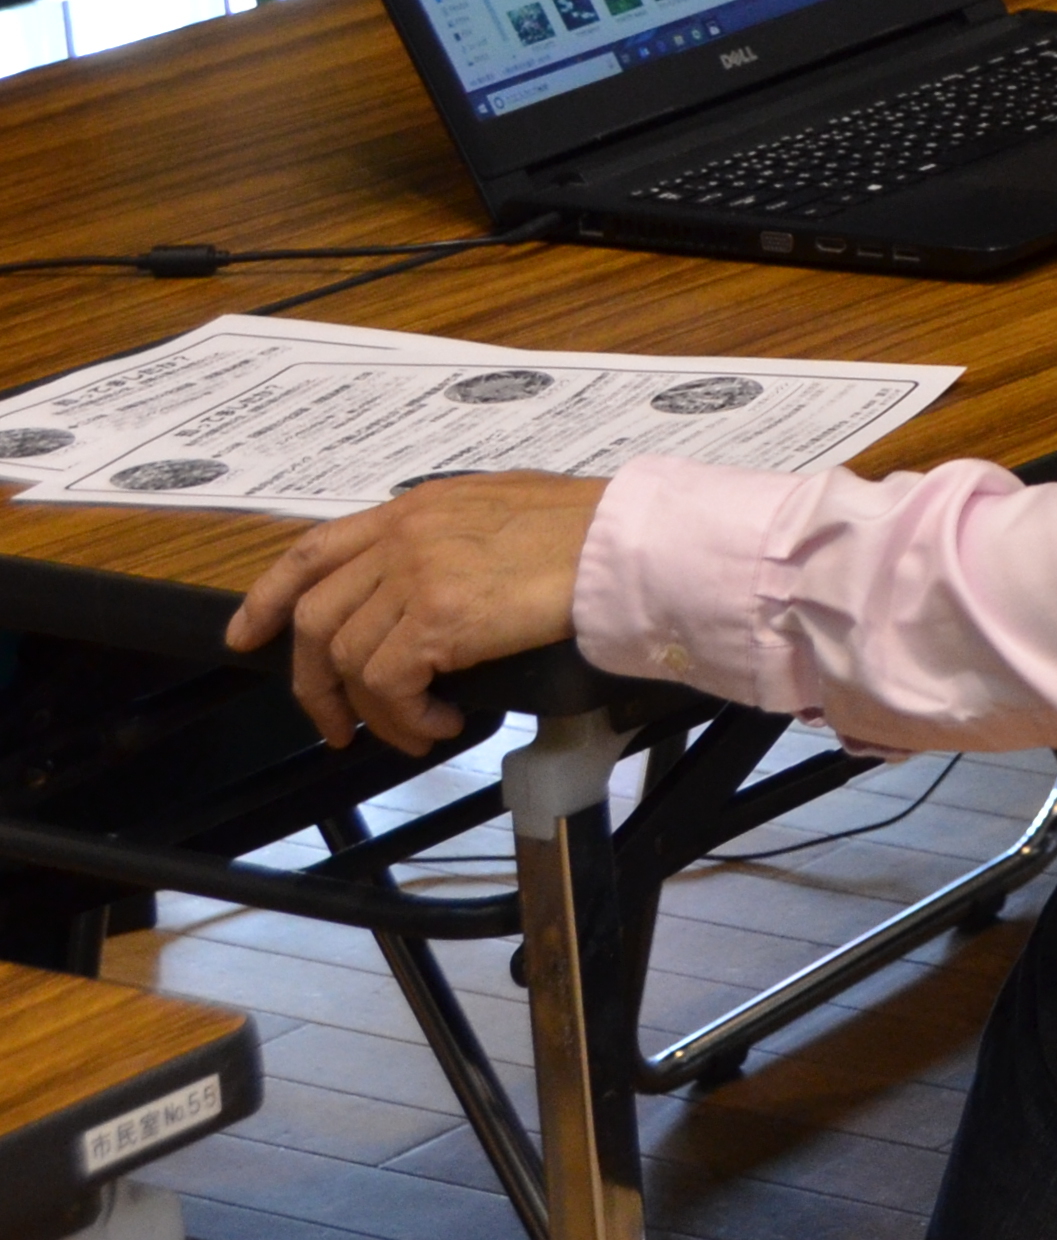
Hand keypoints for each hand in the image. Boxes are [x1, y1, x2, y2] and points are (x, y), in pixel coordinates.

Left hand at [224, 474, 613, 754]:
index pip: (314, 550)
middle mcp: (404, 537)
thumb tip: (437, 580)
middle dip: (313, 683)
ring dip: (375, 712)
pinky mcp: (439, 616)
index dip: (268, 597)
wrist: (626, 541)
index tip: (246, 635)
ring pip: (348, 658)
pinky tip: (440, 722)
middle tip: (337, 725)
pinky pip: (389, 683)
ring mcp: (417, 574)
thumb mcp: (502, 509)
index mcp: (414, 509)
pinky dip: (404, 716)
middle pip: (316, 617)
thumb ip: (452, 535)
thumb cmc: (589, 529)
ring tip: (415, 730)